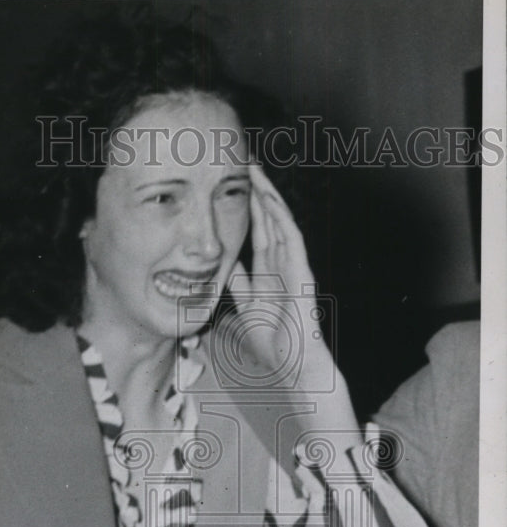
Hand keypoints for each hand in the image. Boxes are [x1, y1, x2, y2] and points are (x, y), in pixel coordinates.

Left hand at [229, 163, 332, 385]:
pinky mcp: (301, 271)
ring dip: (268, 196)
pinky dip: (281, 218)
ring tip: (255, 171)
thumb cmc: (274, 341)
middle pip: (269, 218)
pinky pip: (291, 238)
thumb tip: (224, 264)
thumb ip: (237, 284)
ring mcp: (294, 264)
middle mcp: (282, 262)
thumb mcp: (245, 306)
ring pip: (280, 221)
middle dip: (258, 191)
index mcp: (269, 269)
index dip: (248, 207)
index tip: (236, 184)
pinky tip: (270, 200)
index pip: (258, 230)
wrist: (293, 363)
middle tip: (246, 163)